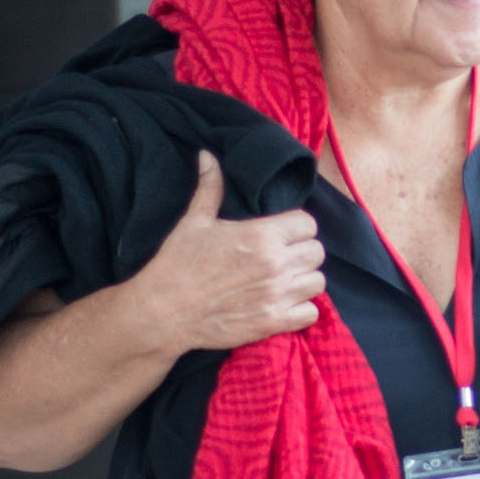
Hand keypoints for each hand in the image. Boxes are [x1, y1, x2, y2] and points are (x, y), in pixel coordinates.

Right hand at [129, 149, 324, 353]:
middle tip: (284, 257)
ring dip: (303, 280)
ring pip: (317, 282)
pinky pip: (310, 313)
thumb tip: (207, 156)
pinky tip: (284, 303)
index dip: (297, 227)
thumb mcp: (194, 222)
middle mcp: (275, 264)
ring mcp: (276, 295)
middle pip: (317, 252)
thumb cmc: (177, 264)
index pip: (308, 223)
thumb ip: (210, 187)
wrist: (163, 311)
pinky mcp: (272, 322)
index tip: (284, 234)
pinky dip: (301, 309)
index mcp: (261, 235)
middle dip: (302, 252)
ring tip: (284, 280)